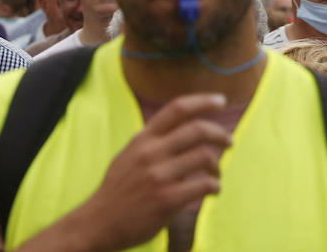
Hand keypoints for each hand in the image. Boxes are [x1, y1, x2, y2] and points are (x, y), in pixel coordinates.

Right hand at [44, 93, 231, 251]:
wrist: (97, 224)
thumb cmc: (118, 189)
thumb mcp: (129, 155)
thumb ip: (154, 140)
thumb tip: (186, 125)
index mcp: (142, 139)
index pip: (177, 108)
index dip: (203, 101)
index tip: (221, 101)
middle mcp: (150, 153)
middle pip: (198, 130)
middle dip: (221, 134)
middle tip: (229, 142)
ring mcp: (158, 176)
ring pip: (205, 157)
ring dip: (218, 166)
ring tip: (216, 174)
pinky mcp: (167, 199)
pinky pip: (204, 184)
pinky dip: (215, 186)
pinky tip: (212, 190)